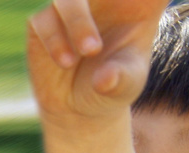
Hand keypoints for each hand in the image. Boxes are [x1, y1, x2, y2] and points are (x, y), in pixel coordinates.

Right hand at [26, 0, 166, 122]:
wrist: (78, 106)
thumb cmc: (114, 85)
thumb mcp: (127, 85)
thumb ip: (121, 78)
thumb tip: (105, 78)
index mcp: (137, 2)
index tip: (146, 3)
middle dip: (89, 11)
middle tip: (98, 43)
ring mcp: (70, 6)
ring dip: (79, 20)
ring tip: (91, 51)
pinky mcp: (43, 21)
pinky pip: (44, 18)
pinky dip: (54, 39)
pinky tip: (67, 62)